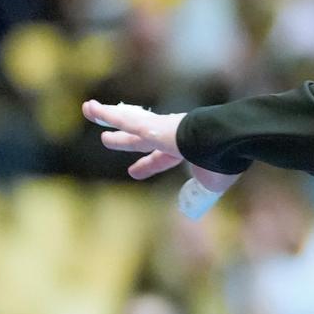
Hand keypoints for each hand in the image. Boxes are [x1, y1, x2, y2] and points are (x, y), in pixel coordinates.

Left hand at [83, 100, 240, 193]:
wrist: (225, 139)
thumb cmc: (223, 159)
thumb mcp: (212, 181)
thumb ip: (201, 190)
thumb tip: (193, 206)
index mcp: (185, 148)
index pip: (161, 157)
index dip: (147, 165)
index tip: (133, 172)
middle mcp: (170, 133)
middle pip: (140, 137)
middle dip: (124, 140)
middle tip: (107, 140)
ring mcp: (160, 128)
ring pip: (128, 121)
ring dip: (107, 116)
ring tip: (88, 109)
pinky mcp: (151, 126)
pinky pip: (123, 119)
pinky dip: (106, 114)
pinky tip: (91, 108)